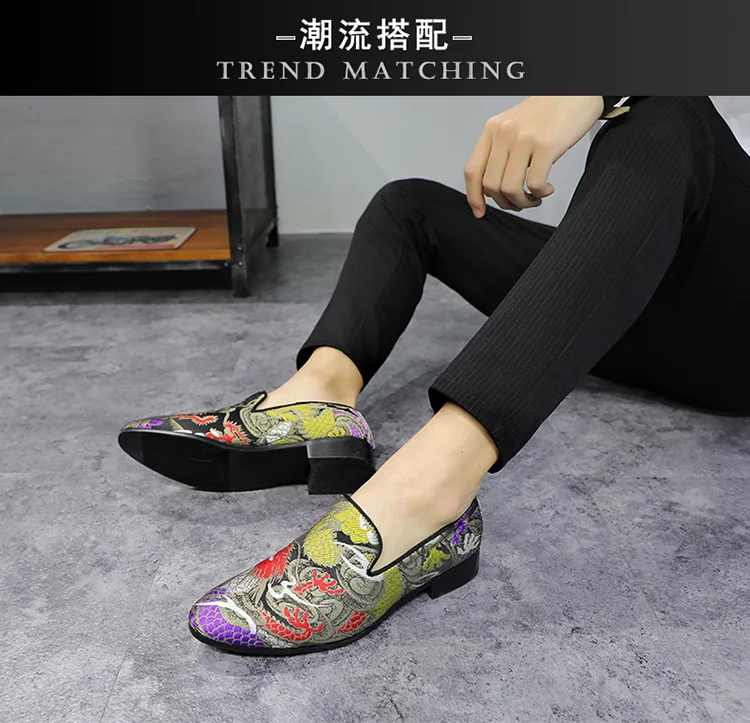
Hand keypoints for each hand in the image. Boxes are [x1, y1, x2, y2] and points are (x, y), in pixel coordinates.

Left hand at [464, 96, 603, 215]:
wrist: (577, 91)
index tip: (480, 212)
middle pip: (491, 185)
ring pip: (510, 189)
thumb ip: (499, 152)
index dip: (473, 197)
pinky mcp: (546, 145)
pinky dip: (541, 194)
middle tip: (520, 203)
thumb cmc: (547, 112)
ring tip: (535, 197)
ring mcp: (524, 139)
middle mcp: (504, 133)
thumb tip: (490, 189)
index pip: (472, 171)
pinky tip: (548, 188)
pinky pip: (535, 184)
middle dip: (505, 203)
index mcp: (492, 130)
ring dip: (523, 202)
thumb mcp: (514, 126)